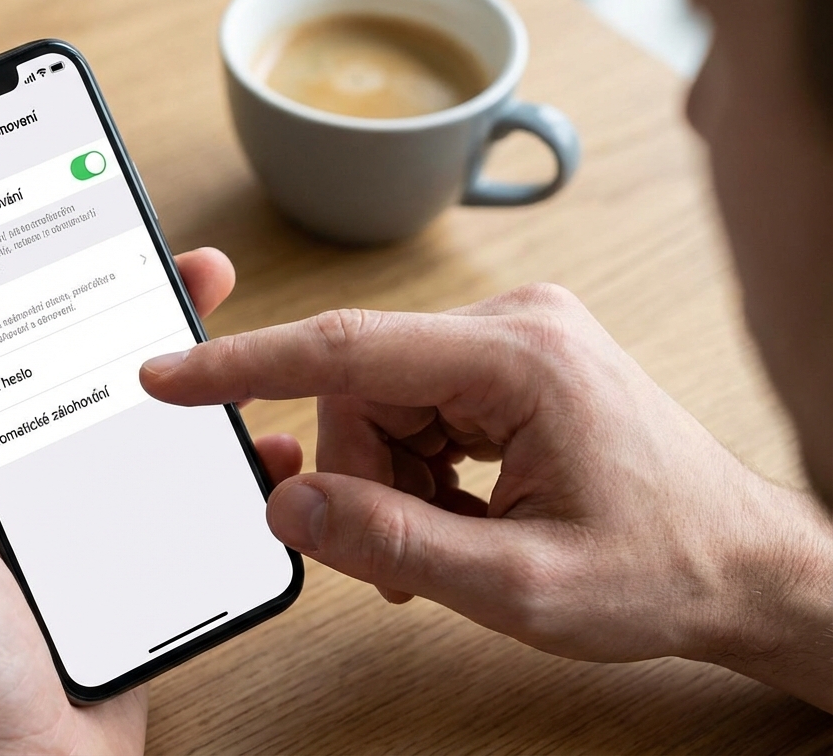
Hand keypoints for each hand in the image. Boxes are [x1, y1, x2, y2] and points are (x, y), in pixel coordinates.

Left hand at [0, 248, 303, 754]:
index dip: (28, 291)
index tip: (69, 235)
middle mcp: (8, 491)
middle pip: (75, 380)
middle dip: (130, 319)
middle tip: (184, 270)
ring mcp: (72, 527)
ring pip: (132, 432)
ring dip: (182, 385)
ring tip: (232, 337)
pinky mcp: (127, 565)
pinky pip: (172, 499)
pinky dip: (214, 468)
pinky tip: (252, 445)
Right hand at [141, 283, 832, 710]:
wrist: (742, 566)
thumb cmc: (662, 567)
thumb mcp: (519, 583)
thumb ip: (392, 543)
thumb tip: (289, 504)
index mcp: (518, 356)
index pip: (346, 347)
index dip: (244, 365)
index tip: (169, 377)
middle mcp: (512, 326)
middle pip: (360, 391)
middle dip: (358, 478)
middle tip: (405, 557)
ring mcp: (512, 342)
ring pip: (380, 407)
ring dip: (392, 485)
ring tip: (453, 544)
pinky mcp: (510, 367)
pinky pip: (415, 414)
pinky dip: (417, 475)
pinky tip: (461, 517)